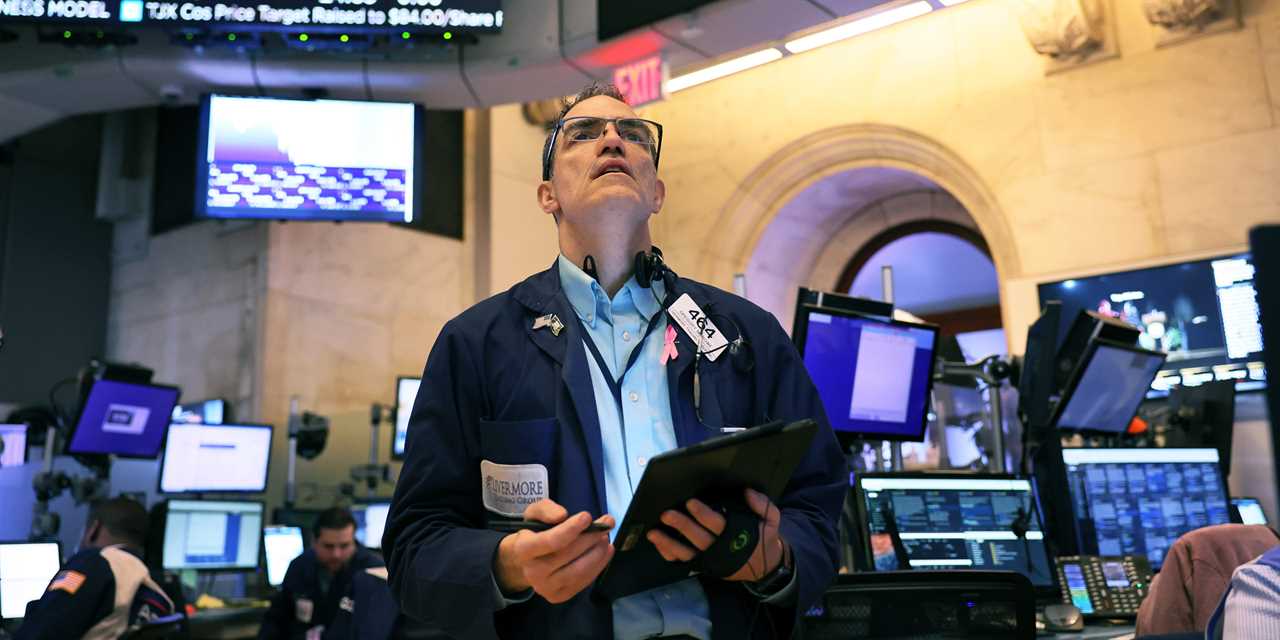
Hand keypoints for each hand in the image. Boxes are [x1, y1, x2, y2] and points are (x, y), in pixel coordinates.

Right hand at [493, 499, 615, 603]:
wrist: (524, 563)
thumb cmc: (532, 534)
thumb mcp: (533, 514)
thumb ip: (546, 510)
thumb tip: (562, 515)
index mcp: (524, 550)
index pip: (552, 541)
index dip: (571, 529)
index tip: (588, 516)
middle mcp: (533, 572)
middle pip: (569, 555)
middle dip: (591, 537)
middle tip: (607, 523)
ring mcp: (546, 588)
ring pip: (579, 571)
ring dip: (598, 552)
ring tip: (605, 537)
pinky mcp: (559, 596)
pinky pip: (584, 581)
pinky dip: (599, 565)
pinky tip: (606, 551)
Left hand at [646, 488, 789, 581]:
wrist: (765, 566)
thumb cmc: (763, 536)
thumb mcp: (771, 520)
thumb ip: (762, 505)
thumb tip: (748, 492)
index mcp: (736, 535)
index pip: (717, 524)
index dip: (703, 514)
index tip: (690, 503)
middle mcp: (720, 548)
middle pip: (698, 538)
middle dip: (681, 526)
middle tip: (666, 514)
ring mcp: (710, 559)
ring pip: (687, 553)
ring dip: (669, 543)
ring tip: (653, 533)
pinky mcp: (703, 565)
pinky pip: (684, 561)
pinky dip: (670, 554)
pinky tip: (659, 544)